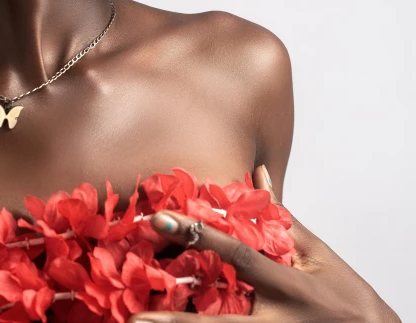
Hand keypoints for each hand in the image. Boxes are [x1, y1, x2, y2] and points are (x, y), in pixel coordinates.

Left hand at [127, 166, 400, 322]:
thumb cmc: (350, 297)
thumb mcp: (319, 255)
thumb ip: (282, 219)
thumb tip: (258, 176)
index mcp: (288, 286)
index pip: (237, 256)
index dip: (199, 235)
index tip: (163, 219)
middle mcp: (275, 322)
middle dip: (175, 320)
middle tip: (135, 316)